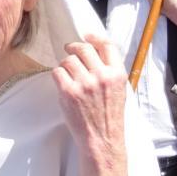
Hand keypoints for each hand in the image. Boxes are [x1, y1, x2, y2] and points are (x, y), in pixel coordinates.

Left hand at [53, 34, 126, 153]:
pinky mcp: (69, 92)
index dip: (94, 37)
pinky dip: (58, 75)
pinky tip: (62, 82)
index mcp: (117, 74)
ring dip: (65, 64)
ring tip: (67, 72)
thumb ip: (109, 72)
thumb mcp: (119, 90)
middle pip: (84, 49)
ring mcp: (85, 83)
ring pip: (68, 60)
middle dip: (74, 48)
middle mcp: (102, 76)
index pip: (107, 45)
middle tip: (69, 50)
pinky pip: (57, 72)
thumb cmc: (109, 117)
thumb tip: (94, 52)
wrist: (102, 139)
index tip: (86, 35)